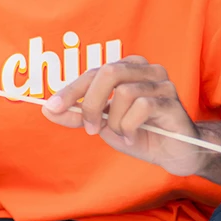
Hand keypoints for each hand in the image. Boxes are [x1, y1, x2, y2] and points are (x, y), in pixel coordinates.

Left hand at [40, 56, 206, 176]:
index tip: (51, 108)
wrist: (173, 153)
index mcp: (127, 67)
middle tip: (90, 127)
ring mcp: (162, 83)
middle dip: (91, 103)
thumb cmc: (138, 133)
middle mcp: (146, 69)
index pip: (93, 72)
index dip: (70, 90)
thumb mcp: (102, 124)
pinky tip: (134, 136)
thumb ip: (77, 115)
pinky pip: (142, 107)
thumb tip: (47, 110)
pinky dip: (130, 126)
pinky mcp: (172, 101)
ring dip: (115, 120)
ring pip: (124, 92)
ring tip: (121, 133)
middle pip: (107, 73)